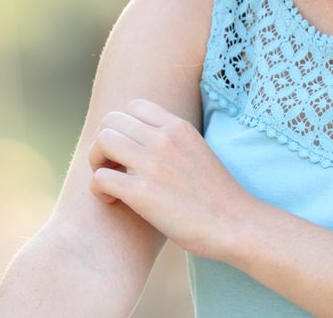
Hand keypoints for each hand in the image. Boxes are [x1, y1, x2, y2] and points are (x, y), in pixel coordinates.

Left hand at [87, 99, 254, 259]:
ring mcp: (152, 165)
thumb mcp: (198, 151)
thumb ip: (172, 141)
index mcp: (178, 127)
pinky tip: (111, 201)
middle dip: (105, 142)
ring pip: (102, 142)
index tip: (129, 149)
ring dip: (97, 161)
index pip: (133, 106)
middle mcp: (163, 139)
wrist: (235, 224)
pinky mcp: (142, 193)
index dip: (124, 127)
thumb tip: (145, 141)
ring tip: (109, 180)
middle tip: (113, 166)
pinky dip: (98, 189)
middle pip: (111, 120)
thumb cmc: (217, 195)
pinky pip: (100, 178)